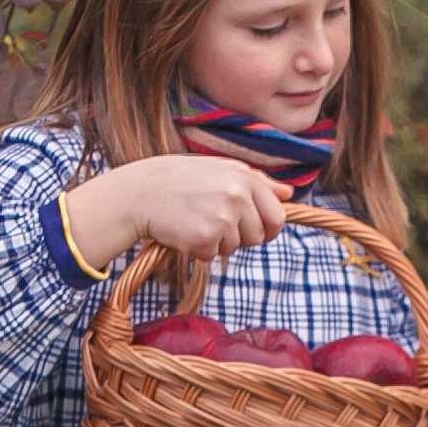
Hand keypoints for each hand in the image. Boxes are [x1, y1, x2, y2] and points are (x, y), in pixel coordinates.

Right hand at [61, 154, 287, 271]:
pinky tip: (183, 231)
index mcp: (244, 178)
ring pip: (235, 248)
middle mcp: (237, 196)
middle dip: (242, 237)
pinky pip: (212, 256)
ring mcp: (222, 217)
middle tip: (215, 224)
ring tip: (195, 221)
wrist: (138, 193)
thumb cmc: (179, 180)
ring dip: (217, 243)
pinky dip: (198, 251)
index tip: (254, 229)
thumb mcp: (219, 170)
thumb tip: (289, 193)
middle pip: (260, 237)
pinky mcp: (205, 238)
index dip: (267, 228)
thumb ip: (257, 182)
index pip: (277, 216)